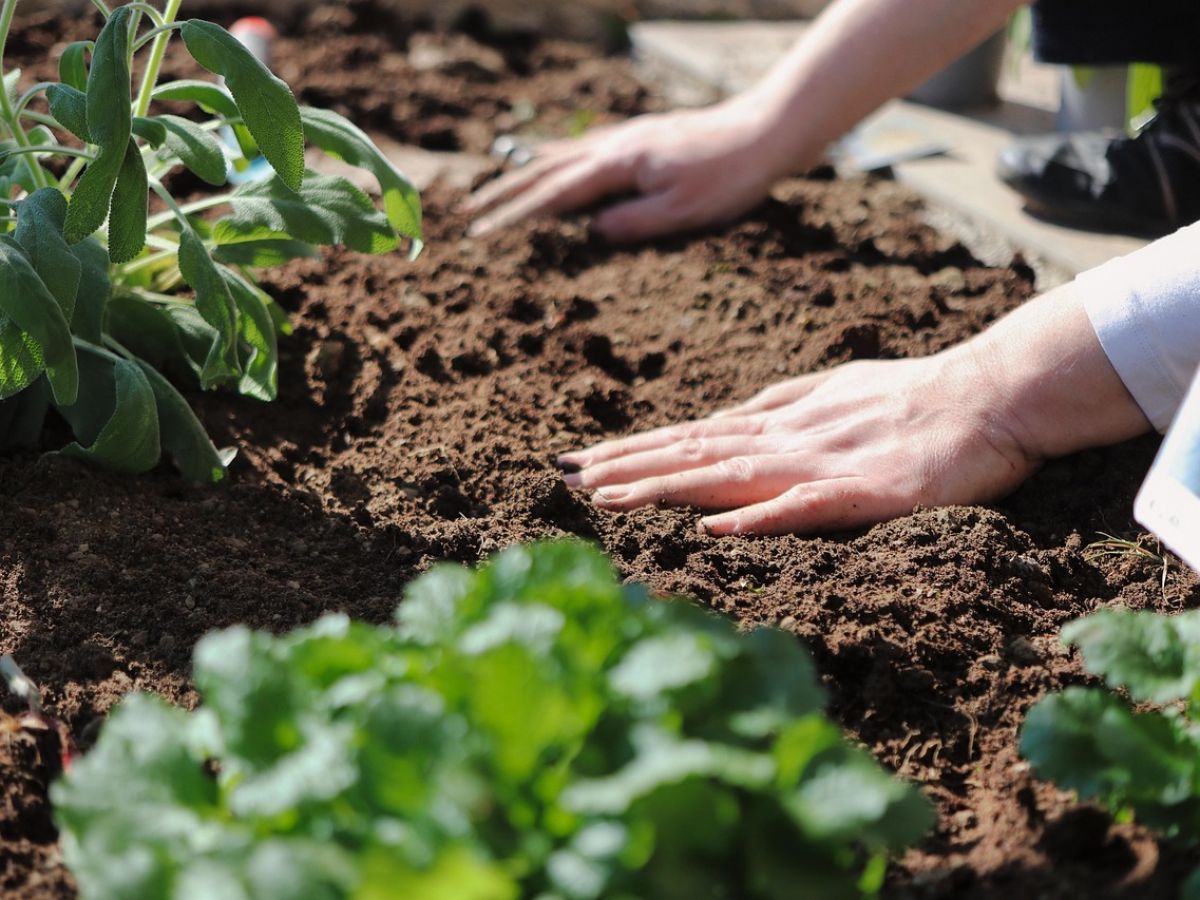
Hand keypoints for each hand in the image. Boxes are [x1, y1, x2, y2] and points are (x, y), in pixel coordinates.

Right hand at [463, 99, 797, 242]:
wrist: (764, 132)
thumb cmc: (729, 176)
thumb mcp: (683, 211)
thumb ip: (634, 223)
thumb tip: (592, 233)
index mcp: (619, 165)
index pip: (554, 195)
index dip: (515, 215)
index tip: (482, 232)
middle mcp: (615, 146)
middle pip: (546, 171)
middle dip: (504, 193)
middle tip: (468, 212)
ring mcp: (626, 139)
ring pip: (561, 156)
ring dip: (523, 174)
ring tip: (494, 188)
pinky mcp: (639, 138)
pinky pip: (583, 148)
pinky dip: (556, 157)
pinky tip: (550, 160)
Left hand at [558, 350, 1037, 534]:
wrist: (993, 393)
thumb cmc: (915, 395)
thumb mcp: (833, 392)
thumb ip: (779, 406)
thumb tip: (726, 418)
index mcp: (781, 422)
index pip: (691, 437)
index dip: (633, 450)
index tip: (579, 461)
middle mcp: (788, 439)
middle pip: (693, 453)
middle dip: (626, 467)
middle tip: (563, 478)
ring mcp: (824, 463)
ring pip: (730, 476)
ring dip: (666, 486)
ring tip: (607, 498)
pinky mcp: (866, 492)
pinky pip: (805, 506)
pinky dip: (757, 517)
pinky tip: (713, 527)